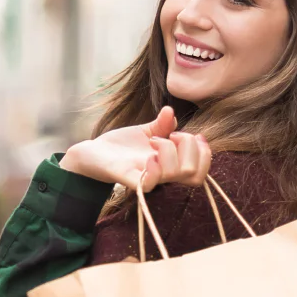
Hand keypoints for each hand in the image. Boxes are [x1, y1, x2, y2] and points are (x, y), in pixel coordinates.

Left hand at [60, 106, 211, 191]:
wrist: (92, 153)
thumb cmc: (121, 147)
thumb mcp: (145, 131)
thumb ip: (161, 125)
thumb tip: (171, 112)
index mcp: (169, 164)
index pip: (200, 171)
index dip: (204, 154)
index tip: (194, 135)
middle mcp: (161, 173)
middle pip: (193, 173)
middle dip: (188, 147)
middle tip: (170, 136)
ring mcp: (146, 176)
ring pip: (174, 174)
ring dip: (168, 150)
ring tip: (152, 140)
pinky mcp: (127, 178)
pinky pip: (147, 184)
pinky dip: (153, 170)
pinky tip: (148, 156)